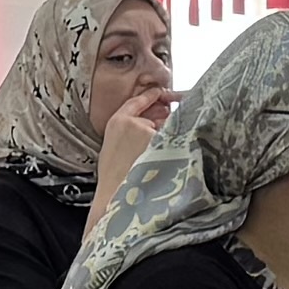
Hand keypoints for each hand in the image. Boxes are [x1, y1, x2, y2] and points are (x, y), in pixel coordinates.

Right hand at [89, 85, 176, 212]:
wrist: (115, 195)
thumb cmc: (115, 176)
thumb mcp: (114, 146)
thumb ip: (129, 130)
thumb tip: (151, 125)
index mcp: (116, 121)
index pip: (136, 101)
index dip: (150, 97)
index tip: (159, 93)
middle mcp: (132, 122)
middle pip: (156, 118)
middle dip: (161, 128)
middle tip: (156, 146)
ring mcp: (147, 131)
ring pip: (167, 131)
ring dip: (167, 141)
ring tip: (153, 162)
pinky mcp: (160, 142)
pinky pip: (173, 142)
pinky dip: (173, 151)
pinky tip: (161, 165)